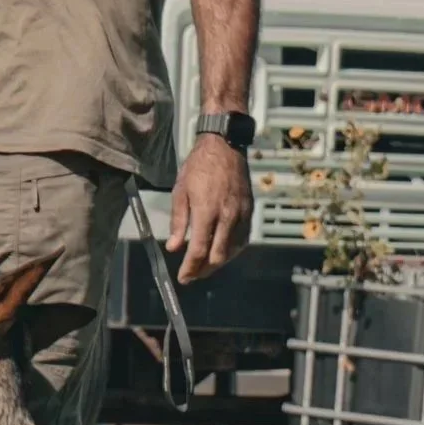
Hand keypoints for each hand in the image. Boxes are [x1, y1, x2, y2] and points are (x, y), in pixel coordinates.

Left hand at [167, 135, 251, 282]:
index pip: (199, 250)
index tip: (183, 277)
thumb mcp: (180, 192)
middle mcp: (226, 216)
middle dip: (204, 270)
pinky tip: (222, 252)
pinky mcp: (249, 211)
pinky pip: (243, 239)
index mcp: (206, 211)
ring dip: (218, 262)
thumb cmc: (198, 167)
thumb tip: (174, 247)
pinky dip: (232, 250)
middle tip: (193, 274)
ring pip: (232, 251)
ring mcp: (241, 214)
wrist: (224, 147)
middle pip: (218, 256)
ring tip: (205, 265)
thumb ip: (178, 222)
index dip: (191, 268)